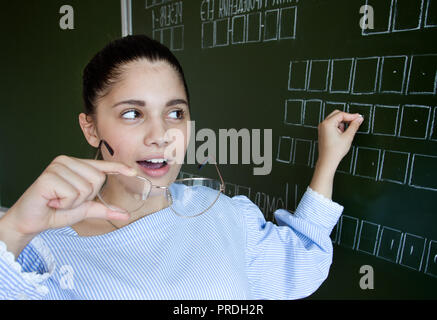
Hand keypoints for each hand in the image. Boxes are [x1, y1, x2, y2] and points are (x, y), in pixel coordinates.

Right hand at [1, 155, 136, 237]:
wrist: (32, 221)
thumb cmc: (56, 211)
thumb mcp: (84, 209)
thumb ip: (103, 209)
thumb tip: (125, 214)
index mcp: (76, 165)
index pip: (101, 166)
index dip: (118, 168)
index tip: (133, 172)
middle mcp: (67, 161)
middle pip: (97, 179)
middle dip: (85, 197)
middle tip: (66, 200)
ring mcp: (57, 167)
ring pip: (86, 188)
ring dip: (73, 202)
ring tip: (58, 200)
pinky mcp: (49, 176)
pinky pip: (72, 194)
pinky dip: (65, 203)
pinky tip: (53, 201)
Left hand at [317, 110, 363, 168]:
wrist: (328, 161)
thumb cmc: (335, 151)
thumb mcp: (348, 137)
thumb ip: (354, 126)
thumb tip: (359, 119)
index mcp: (328, 124)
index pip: (341, 114)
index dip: (351, 116)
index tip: (359, 118)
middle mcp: (323, 124)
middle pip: (337, 114)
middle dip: (346, 118)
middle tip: (355, 122)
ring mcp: (322, 128)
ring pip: (334, 119)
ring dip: (342, 123)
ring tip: (346, 133)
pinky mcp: (323, 132)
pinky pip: (331, 125)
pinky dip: (338, 127)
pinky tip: (341, 135)